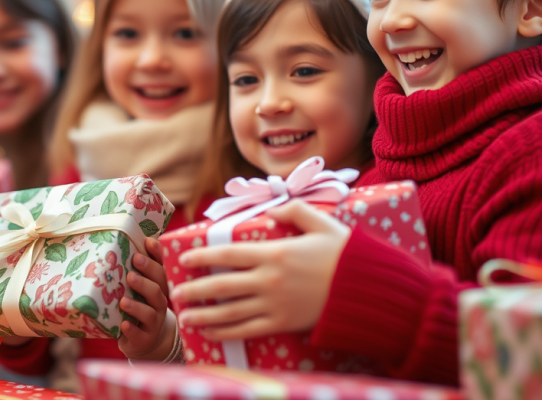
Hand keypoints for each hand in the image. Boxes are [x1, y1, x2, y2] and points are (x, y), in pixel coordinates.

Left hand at [118, 238, 176, 360]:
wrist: (147, 343)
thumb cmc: (141, 308)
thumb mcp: (141, 290)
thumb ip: (137, 270)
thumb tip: (128, 242)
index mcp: (159, 287)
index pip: (162, 268)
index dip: (157, 255)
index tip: (148, 242)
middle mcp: (160, 302)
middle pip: (158, 286)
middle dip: (148, 273)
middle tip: (135, 260)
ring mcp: (153, 322)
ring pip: (149, 311)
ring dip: (136, 305)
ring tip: (123, 300)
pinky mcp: (143, 338)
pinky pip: (139, 334)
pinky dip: (132, 329)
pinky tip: (124, 324)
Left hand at [171, 200, 348, 340]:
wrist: (367, 289)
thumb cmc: (346, 253)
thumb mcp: (321, 222)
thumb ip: (293, 210)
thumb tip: (273, 208)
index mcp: (274, 253)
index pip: (227, 254)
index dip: (202, 257)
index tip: (183, 261)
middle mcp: (269, 280)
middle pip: (222, 285)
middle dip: (194, 289)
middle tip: (174, 292)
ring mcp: (274, 304)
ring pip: (230, 311)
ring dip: (203, 315)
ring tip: (184, 316)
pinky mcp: (283, 324)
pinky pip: (247, 330)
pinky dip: (225, 332)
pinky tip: (210, 332)